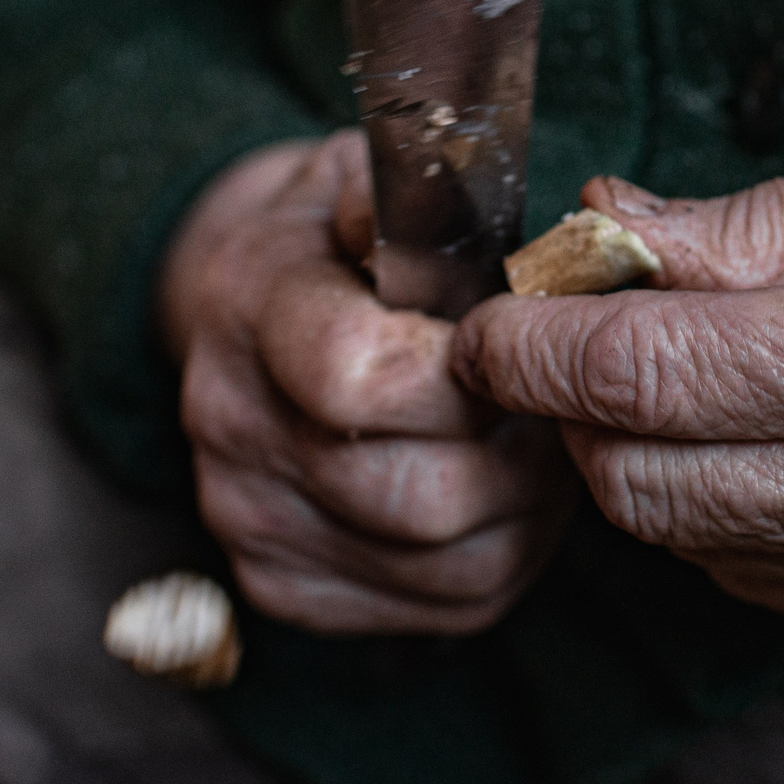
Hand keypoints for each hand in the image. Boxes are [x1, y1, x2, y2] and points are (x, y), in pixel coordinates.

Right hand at [160, 130, 577, 634]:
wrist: (254, 309)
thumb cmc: (343, 238)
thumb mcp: (371, 178)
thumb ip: (419, 198)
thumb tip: (465, 234)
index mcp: (249, 302)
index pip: (362, 377)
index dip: (473, 371)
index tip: (520, 343)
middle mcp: (228, 423)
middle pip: (418, 493)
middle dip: (518, 451)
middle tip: (554, 404)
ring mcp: (251, 518)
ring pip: (446, 561)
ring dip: (525, 508)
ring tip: (537, 443)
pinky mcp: (287, 587)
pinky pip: (441, 606)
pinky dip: (500, 556)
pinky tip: (501, 496)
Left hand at [453, 106, 783, 646]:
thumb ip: (745, 222)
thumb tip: (596, 232)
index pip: (647, 378)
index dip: (532, 342)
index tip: (488, 306)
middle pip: (638, 483)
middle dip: (566, 405)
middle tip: (562, 318)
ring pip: (681, 539)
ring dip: (634, 453)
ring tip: (661, 360)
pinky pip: (754, 571)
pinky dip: (712, 500)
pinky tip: (750, 422)